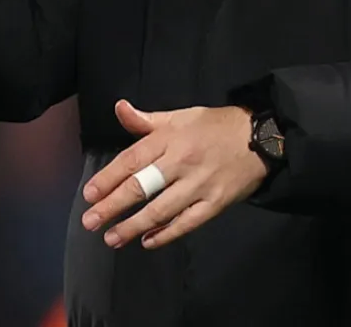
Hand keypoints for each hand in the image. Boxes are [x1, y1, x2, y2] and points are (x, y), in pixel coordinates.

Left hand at [78, 101, 267, 249]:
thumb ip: (146, 120)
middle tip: (90, 222)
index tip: (89, 195)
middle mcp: (181, 162)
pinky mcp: (216, 203)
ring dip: (134, 226)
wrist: (261, 138)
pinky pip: (188, 223)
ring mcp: (199, 185)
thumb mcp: (179, 116)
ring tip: (112, 238)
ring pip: (161, 209)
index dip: (107, 179)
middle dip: (113, 206)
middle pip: (141, 187)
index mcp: (168, 139)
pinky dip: (167, 234)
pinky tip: (148, 241)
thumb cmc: (214, 127)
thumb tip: (119, 108)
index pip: (130, 160)